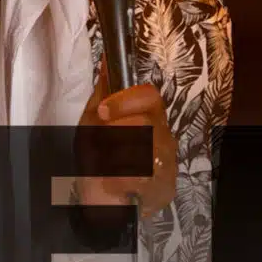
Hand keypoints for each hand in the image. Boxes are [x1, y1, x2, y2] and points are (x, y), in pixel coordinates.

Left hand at [76, 61, 175, 216]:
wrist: (95, 203)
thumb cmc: (97, 160)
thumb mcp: (93, 122)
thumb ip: (103, 92)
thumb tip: (106, 57)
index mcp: (149, 117)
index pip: (150, 96)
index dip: (125, 101)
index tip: (103, 112)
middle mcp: (164, 137)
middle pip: (145, 122)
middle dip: (114, 136)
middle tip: (104, 148)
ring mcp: (168, 164)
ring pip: (144, 148)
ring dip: (115, 160)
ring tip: (109, 168)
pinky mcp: (165, 190)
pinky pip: (141, 176)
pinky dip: (118, 180)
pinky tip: (116, 185)